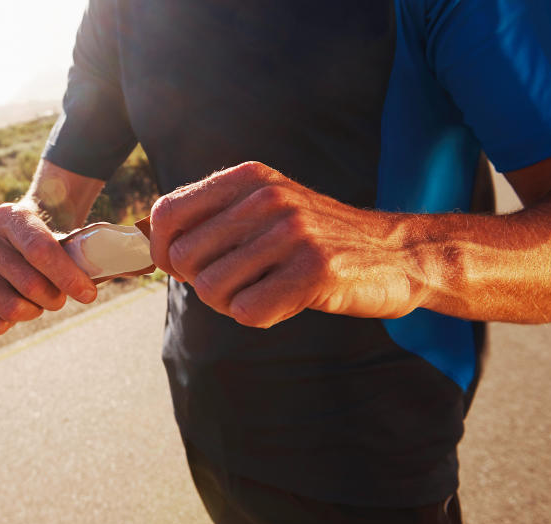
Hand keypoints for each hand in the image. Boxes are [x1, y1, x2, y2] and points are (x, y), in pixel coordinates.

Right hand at [0, 202, 98, 333]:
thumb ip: (92, 253)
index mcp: (10, 216)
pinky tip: (14, 308)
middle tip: (59, 298)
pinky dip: (11, 323)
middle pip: (30, 284)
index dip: (68, 277)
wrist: (8, 241)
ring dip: (34, 312)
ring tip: (37, 303)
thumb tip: (141, 267)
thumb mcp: (63, 238)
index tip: (89, 295)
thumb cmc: (44, 243)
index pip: (41, 250)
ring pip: (12, 308)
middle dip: (55, 298)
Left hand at [148, 162, 428, 327]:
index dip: (163, 248)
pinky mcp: (314, 270)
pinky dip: (258, 317)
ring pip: (212, 289)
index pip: (168, 212)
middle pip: (185, 258)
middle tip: (235, 284)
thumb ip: (214, 216)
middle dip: (200, 282)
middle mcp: (266, 198)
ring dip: (230, 303)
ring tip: (264, 290)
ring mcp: (291, 232)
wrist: (397, 253)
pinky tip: (284, 302)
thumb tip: (153, 244)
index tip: (181, 266)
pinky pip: (248, 311)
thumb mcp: (266, 206)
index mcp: (247, 179)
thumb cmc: (317, 238)